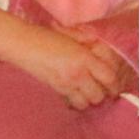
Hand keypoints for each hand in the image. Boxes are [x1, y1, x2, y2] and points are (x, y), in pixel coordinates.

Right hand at [12, 22, 133, 111]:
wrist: (23, 44)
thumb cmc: (46, 36)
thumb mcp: (71, 35)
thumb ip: (88, 42)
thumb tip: (100, 49)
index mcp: (84, 57)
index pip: (108, 77)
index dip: (115, 85)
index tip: (115, 88)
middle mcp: (77, 74)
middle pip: (98, 95)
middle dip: (102, 95)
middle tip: (101, 90)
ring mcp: (65, 84)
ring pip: (85, 103)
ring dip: (87, 100)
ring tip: (86, 93)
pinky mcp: (55, 90)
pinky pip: (71, 103)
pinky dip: (74, 101)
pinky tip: (73, 94)